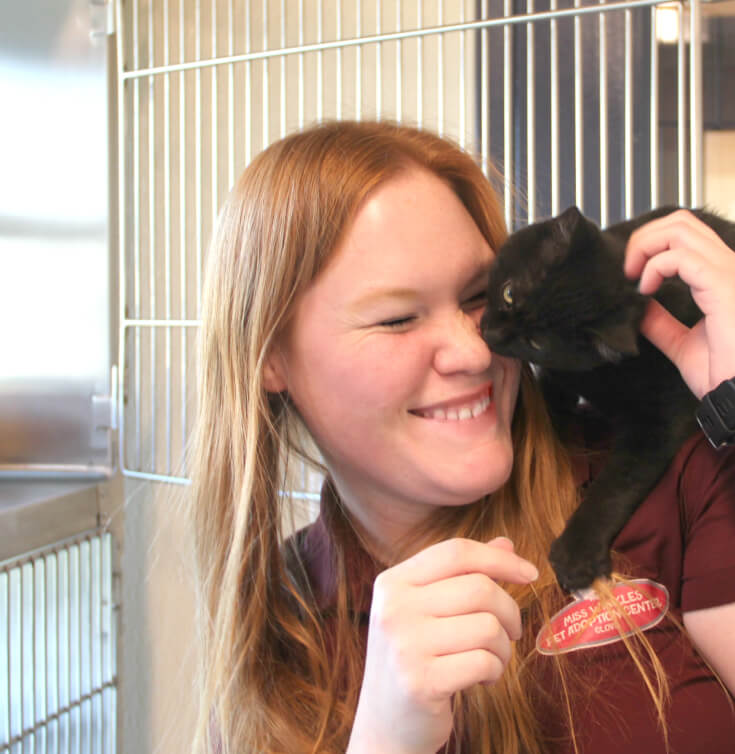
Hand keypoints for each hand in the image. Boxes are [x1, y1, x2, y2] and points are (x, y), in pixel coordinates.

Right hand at [346, 537, 537, 753]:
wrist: (385, 723)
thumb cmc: (414, 658)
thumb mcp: (427, 609)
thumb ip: (462, 574)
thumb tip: (506, 544)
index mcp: (393, 582)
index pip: (456, 552)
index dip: (498, 559)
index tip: (529, 573)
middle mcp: (394, 608)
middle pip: (479, 588)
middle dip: (509, 610)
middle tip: (510, 631)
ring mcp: (405, 645)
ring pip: (487, 626)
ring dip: (503, 647)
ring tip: (490, 658)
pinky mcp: (421, 682)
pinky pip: (484, 662)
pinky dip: (495, 670)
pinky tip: (481, 678)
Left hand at [624, 209, 734, 398]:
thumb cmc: (725, 375)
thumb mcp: (684, 344)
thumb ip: (662, 323)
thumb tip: (639, 307)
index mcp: (723, 279)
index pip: (688, 237)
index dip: (653, 244)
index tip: (631, 274)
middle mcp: (729, 268)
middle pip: (682, 222)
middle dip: (644, 237)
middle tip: (627, 269)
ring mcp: (729, 273)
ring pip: (680, 227)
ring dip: (645, 246)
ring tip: (633, 276)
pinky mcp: (723, 284)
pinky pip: (679, 256)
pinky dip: (654, 266)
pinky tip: (646, 289)